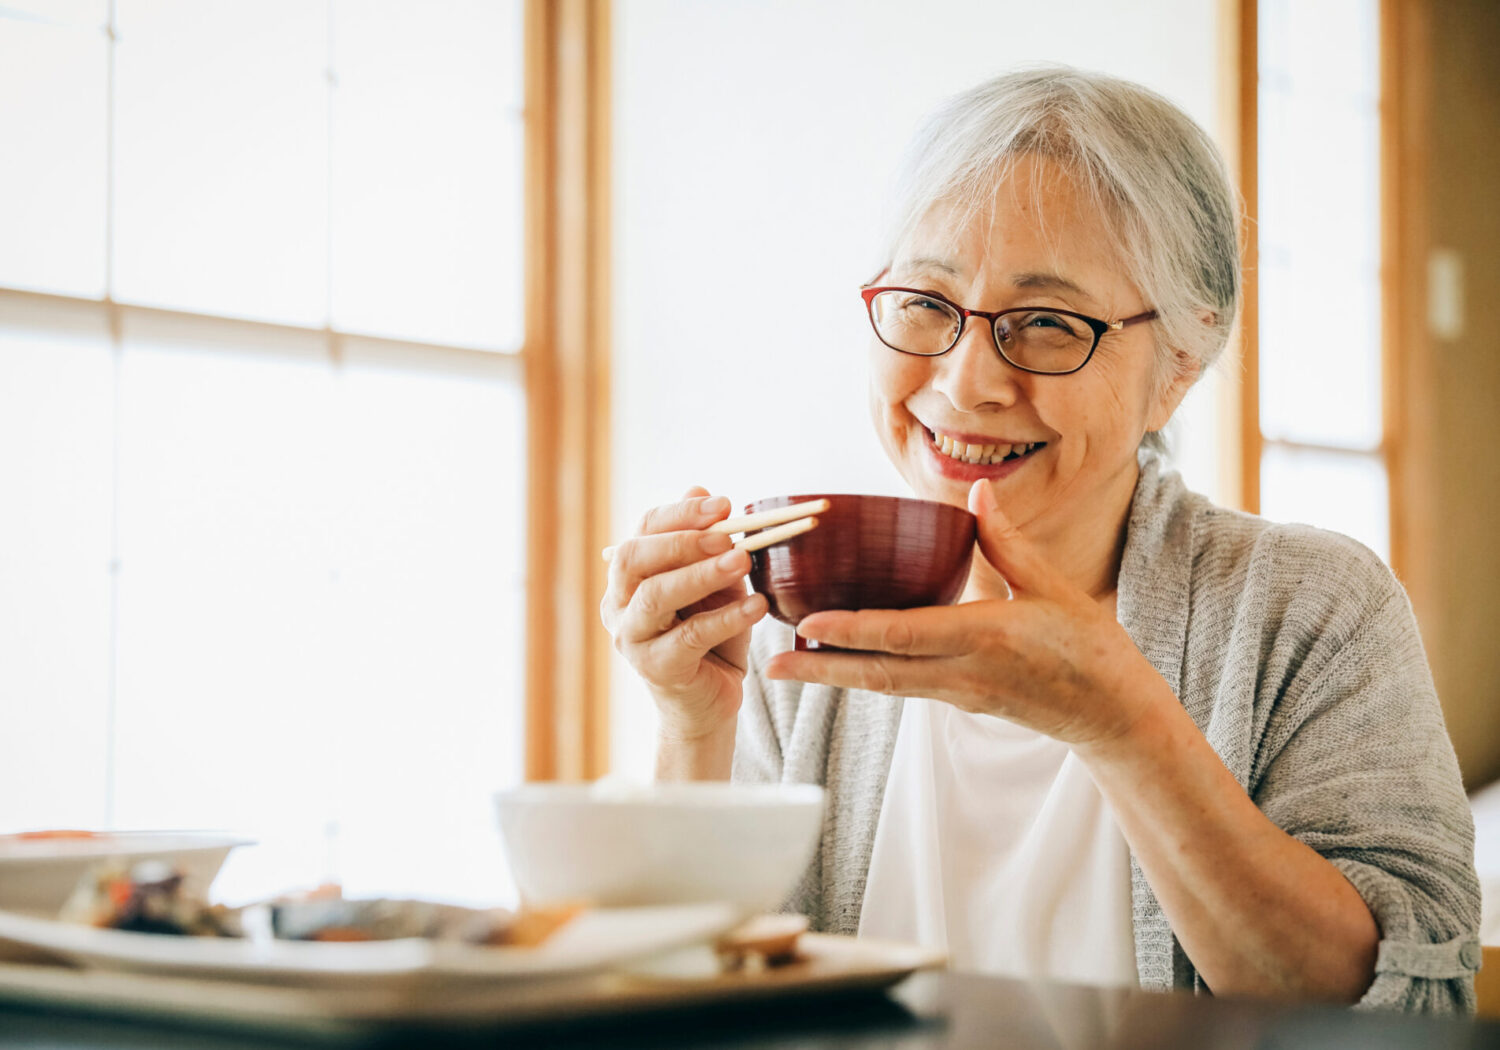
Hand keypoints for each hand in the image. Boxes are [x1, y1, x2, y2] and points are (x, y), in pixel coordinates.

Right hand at [601, 486, 768, 741]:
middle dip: (683, 539)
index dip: (680, 513)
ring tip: (743, 561)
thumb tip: (700, 488)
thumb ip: (708, 544)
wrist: (709, 704)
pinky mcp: (656, 669)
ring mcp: (631, 639)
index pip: (643, 531)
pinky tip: (756, 605)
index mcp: (628, 577)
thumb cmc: (712, 638)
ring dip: (701, 574)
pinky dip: (726, 617)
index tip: (724, 503)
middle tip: (729, 532)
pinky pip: (689, 636)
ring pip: (655, 596)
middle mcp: (618, 605)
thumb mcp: (715, 583)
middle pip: (634, 558)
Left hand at [762, 479, 1167, 748]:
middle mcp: (963, 673)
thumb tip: (975, 492)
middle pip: (878, 674)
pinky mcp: (959, 702)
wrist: (1113, 715)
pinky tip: (839, 664)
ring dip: (834, 676)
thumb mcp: (1052, 587)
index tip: (809, 625)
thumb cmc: (1090, 648)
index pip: (906, 636)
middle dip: (820, 671)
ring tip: (787, 665)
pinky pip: (903, 687)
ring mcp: (958, 694)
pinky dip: (866, 675)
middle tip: (769, 665)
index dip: (854, 632)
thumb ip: (1007, 541)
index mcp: (986, 638)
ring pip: (885, 686)